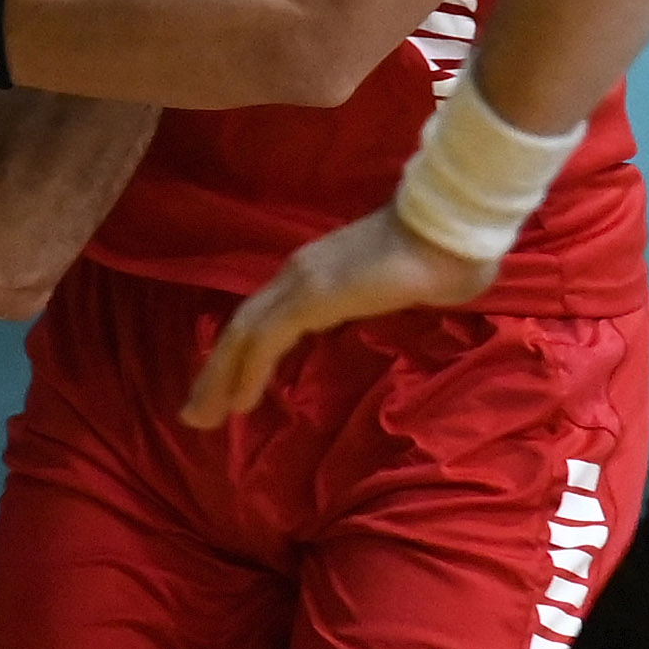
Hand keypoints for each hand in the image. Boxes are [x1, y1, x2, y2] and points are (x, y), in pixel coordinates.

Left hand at [179, 205, 497, 426]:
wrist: (453, 231)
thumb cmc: (442, 260)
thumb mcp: (399, 294)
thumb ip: (383, 308)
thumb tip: (391, 322)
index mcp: (315, 272)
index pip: (261, 315)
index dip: (238, 352)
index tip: (225, 387)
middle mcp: (298, 274)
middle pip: (241, 326)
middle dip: (215, 371)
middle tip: (195, 413)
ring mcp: (302, 282)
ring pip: (242, 335)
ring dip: (219, 378)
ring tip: (201, 418)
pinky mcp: (311, 297)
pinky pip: (265, 341)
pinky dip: (247, 372)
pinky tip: (239, 404)